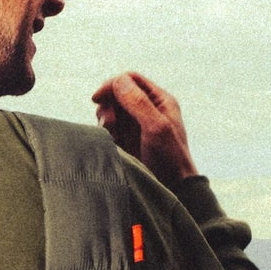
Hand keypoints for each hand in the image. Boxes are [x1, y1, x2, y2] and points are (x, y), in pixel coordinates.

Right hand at [91, 72, 199, 186]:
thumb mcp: (155, 127)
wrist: (173, 189)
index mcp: (159, 101)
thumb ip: (138, 102)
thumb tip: (118, 81)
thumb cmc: (169, 159)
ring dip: (105, 120)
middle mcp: (146, 110)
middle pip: (117, 95)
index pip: (131, 80)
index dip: (113, 85)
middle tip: (108, 123)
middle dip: (108, 105)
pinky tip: (112, 144)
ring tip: (111, 135)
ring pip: (111, 112)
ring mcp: (136, 127)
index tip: (97, 97)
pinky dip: (106, 133)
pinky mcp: (127, 142)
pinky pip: (109, 130)